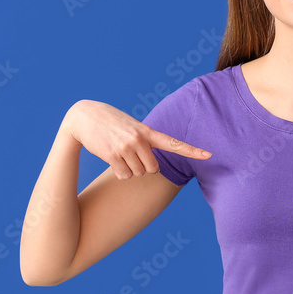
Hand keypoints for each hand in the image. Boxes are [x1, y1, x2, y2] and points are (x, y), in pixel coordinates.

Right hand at [64, 100, 211, 179]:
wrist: (83, 117)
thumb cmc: (110, 123)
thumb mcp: (132, 126)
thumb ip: (145, 141)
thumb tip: (151, 167)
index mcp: (147, 131)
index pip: (174, 143)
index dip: (192, 151)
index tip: (209, 155)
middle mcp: (139, 139)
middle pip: (153, 169)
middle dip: (143, 167)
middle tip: (131, 155)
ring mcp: (126, 147)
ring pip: (138, 174)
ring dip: (129, 170)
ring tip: (119, 153)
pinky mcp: (112, 155)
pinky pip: (124, 176)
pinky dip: (119, 173)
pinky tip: (112, 159)